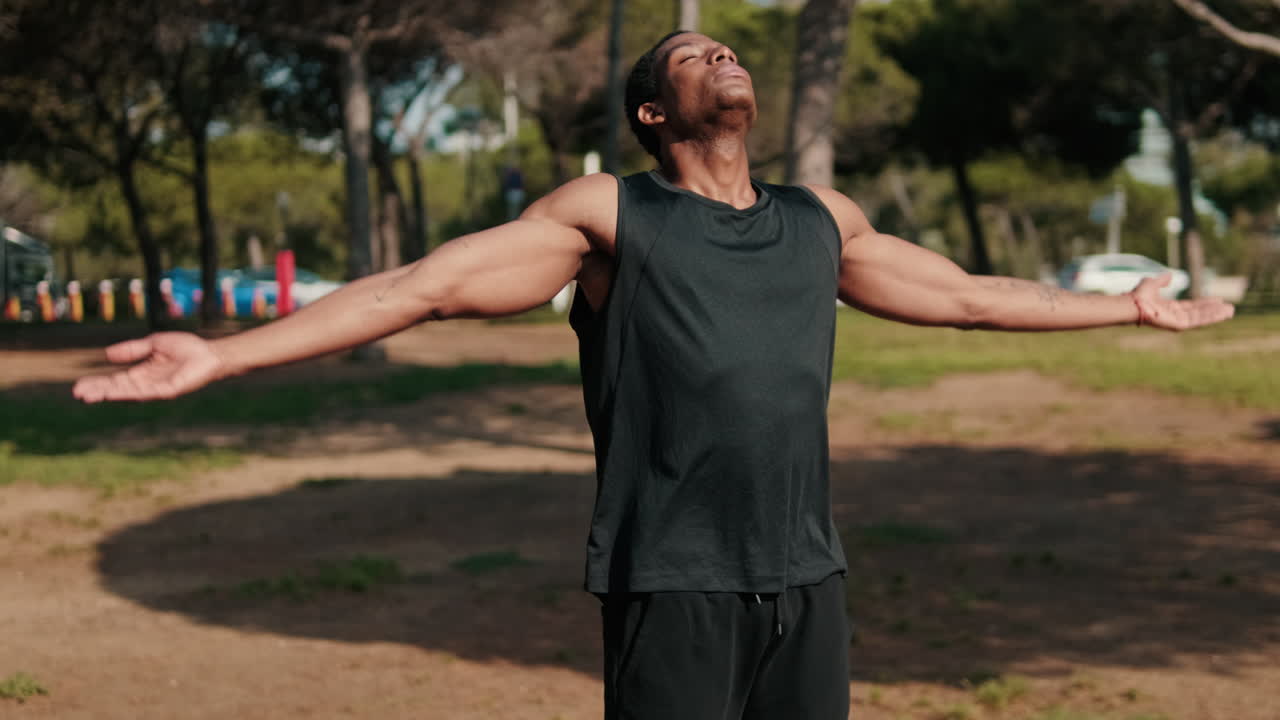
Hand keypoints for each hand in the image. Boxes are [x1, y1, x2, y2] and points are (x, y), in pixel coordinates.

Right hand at [72, 332, 229, 402]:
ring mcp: (157, 389)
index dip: (99, 382)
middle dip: (98, 391)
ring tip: (89, 396)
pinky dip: (128, 393)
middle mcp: (148, 383)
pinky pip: (145, 392)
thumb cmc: (188, 348)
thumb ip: (133, 349)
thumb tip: (108, 355)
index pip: (117, 380)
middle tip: (78, 394)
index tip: (80, 385)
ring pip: (128, 393)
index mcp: (144, 372)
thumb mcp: (154, 344)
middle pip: (118, 388)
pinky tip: (114, 393)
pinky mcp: (168, 391)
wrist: (211, 353)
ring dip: (108, 394)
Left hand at [1130, 274, 1234, 330]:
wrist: (1133, 304)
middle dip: (1214, 310)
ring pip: (1201, 318)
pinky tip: (1222, 313)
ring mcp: (1177, 321)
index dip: (1204, 303)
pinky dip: (1211, 317)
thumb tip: (1169, 275)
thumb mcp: (1152, 283)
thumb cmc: (1139, 295)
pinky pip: (1198, 321)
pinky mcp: (1179, 325)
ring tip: (1230, 311)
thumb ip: (1161, 281)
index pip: (1191, 306)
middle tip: (1229, 308)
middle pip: (1199, 313)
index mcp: (1169, 308)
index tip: (1218, 299)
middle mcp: (1174, 316)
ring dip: (1216, 314)